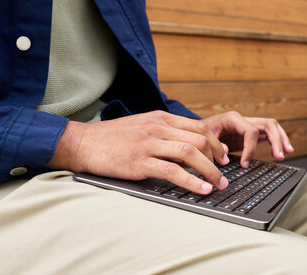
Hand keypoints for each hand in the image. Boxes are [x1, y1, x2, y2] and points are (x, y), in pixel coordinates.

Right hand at [48, 111, 229, 194]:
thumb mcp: (142, 126)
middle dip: (217, 158)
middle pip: (199, 139)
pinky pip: (173, 171)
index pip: (198, 126)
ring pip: (190, 153)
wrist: (82, 143)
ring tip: (219, 184)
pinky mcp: (140, 161)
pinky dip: (191, 180)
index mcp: (161, 117)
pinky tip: (201, 189)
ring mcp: (149, 143)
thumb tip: (188, 147)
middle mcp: (158, 127)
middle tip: (224, 173)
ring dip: (209, 170)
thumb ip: (164, 132)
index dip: (215, 142)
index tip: (223, 155)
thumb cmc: (112, 137)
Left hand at [202, 111, 293, 167]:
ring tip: (288, 152)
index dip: (250, 148)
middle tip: (279, 155)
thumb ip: (213, 145)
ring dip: (281, 139)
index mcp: (232, 118)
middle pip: (268, 124)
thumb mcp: (202, 139)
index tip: (245, 164)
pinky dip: (277, 142)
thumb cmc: (199, 135)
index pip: (250, 131)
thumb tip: (225, 151)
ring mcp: (248, 126)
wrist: (195, 133)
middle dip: (276, 140)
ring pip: (272, 128)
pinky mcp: (250, 134)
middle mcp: (243, 120)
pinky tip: (283, 151)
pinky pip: (268, 135)